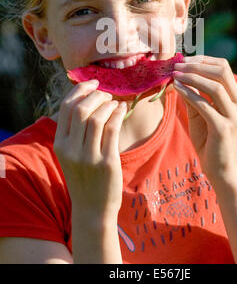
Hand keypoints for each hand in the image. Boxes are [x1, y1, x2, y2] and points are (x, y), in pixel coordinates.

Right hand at [53, 80, 126, 218]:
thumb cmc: (84, 176)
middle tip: (106, 94)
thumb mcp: (71, 154)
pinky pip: (112, 128)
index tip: (93, 83)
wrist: (93, 208)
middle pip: (81, 109)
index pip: (66, 107)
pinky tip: (122, 110)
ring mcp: (88, 157)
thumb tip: (88, 97)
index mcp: (60, 144)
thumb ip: (75, 130)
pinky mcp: (107, 162)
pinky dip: (118, 114)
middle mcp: (71, 149)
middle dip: (96, 95)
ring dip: (108, 104)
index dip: (80, 90)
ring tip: (115, 103)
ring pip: (97, 117)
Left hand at [173, 55, 236, 184]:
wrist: (220, 170)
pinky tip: (176, 88)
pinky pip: (204, 105)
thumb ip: (193, 94)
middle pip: (222, 72)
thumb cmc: (209, 140)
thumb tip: (179, 74)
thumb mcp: (200, 112)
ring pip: (215, 86)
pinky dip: (189, 93)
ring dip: (192, 77)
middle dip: (197, 65)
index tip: (184, 59)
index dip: (203, 60)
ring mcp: (234, 116)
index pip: (224, 67)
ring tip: (175, 75)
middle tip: (177, 65)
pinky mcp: (223, 128)